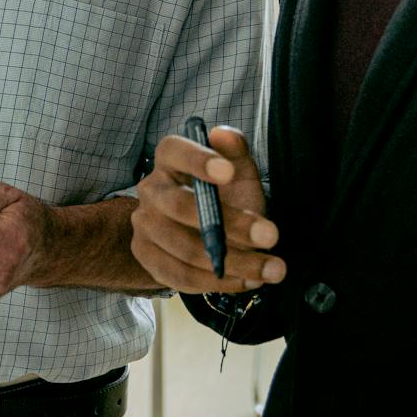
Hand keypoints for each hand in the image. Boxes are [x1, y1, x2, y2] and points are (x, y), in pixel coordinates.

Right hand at [130, 125, 283, 294]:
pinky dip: (217, 283)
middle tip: (271, 235)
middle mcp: (150, 190)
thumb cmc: (226, 196)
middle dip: (230, 224)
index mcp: (169, 159)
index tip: (227, 172)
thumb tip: (224, 134)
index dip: (197, 160)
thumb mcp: (239, 172)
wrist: (208, 232)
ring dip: (234, 262)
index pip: (174, 151)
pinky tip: (247, 280)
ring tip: (271, 269)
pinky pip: (180, 276)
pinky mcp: (146, 257)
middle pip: (179, 206)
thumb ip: (236, 151)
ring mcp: (144, 226)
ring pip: (185, 249)